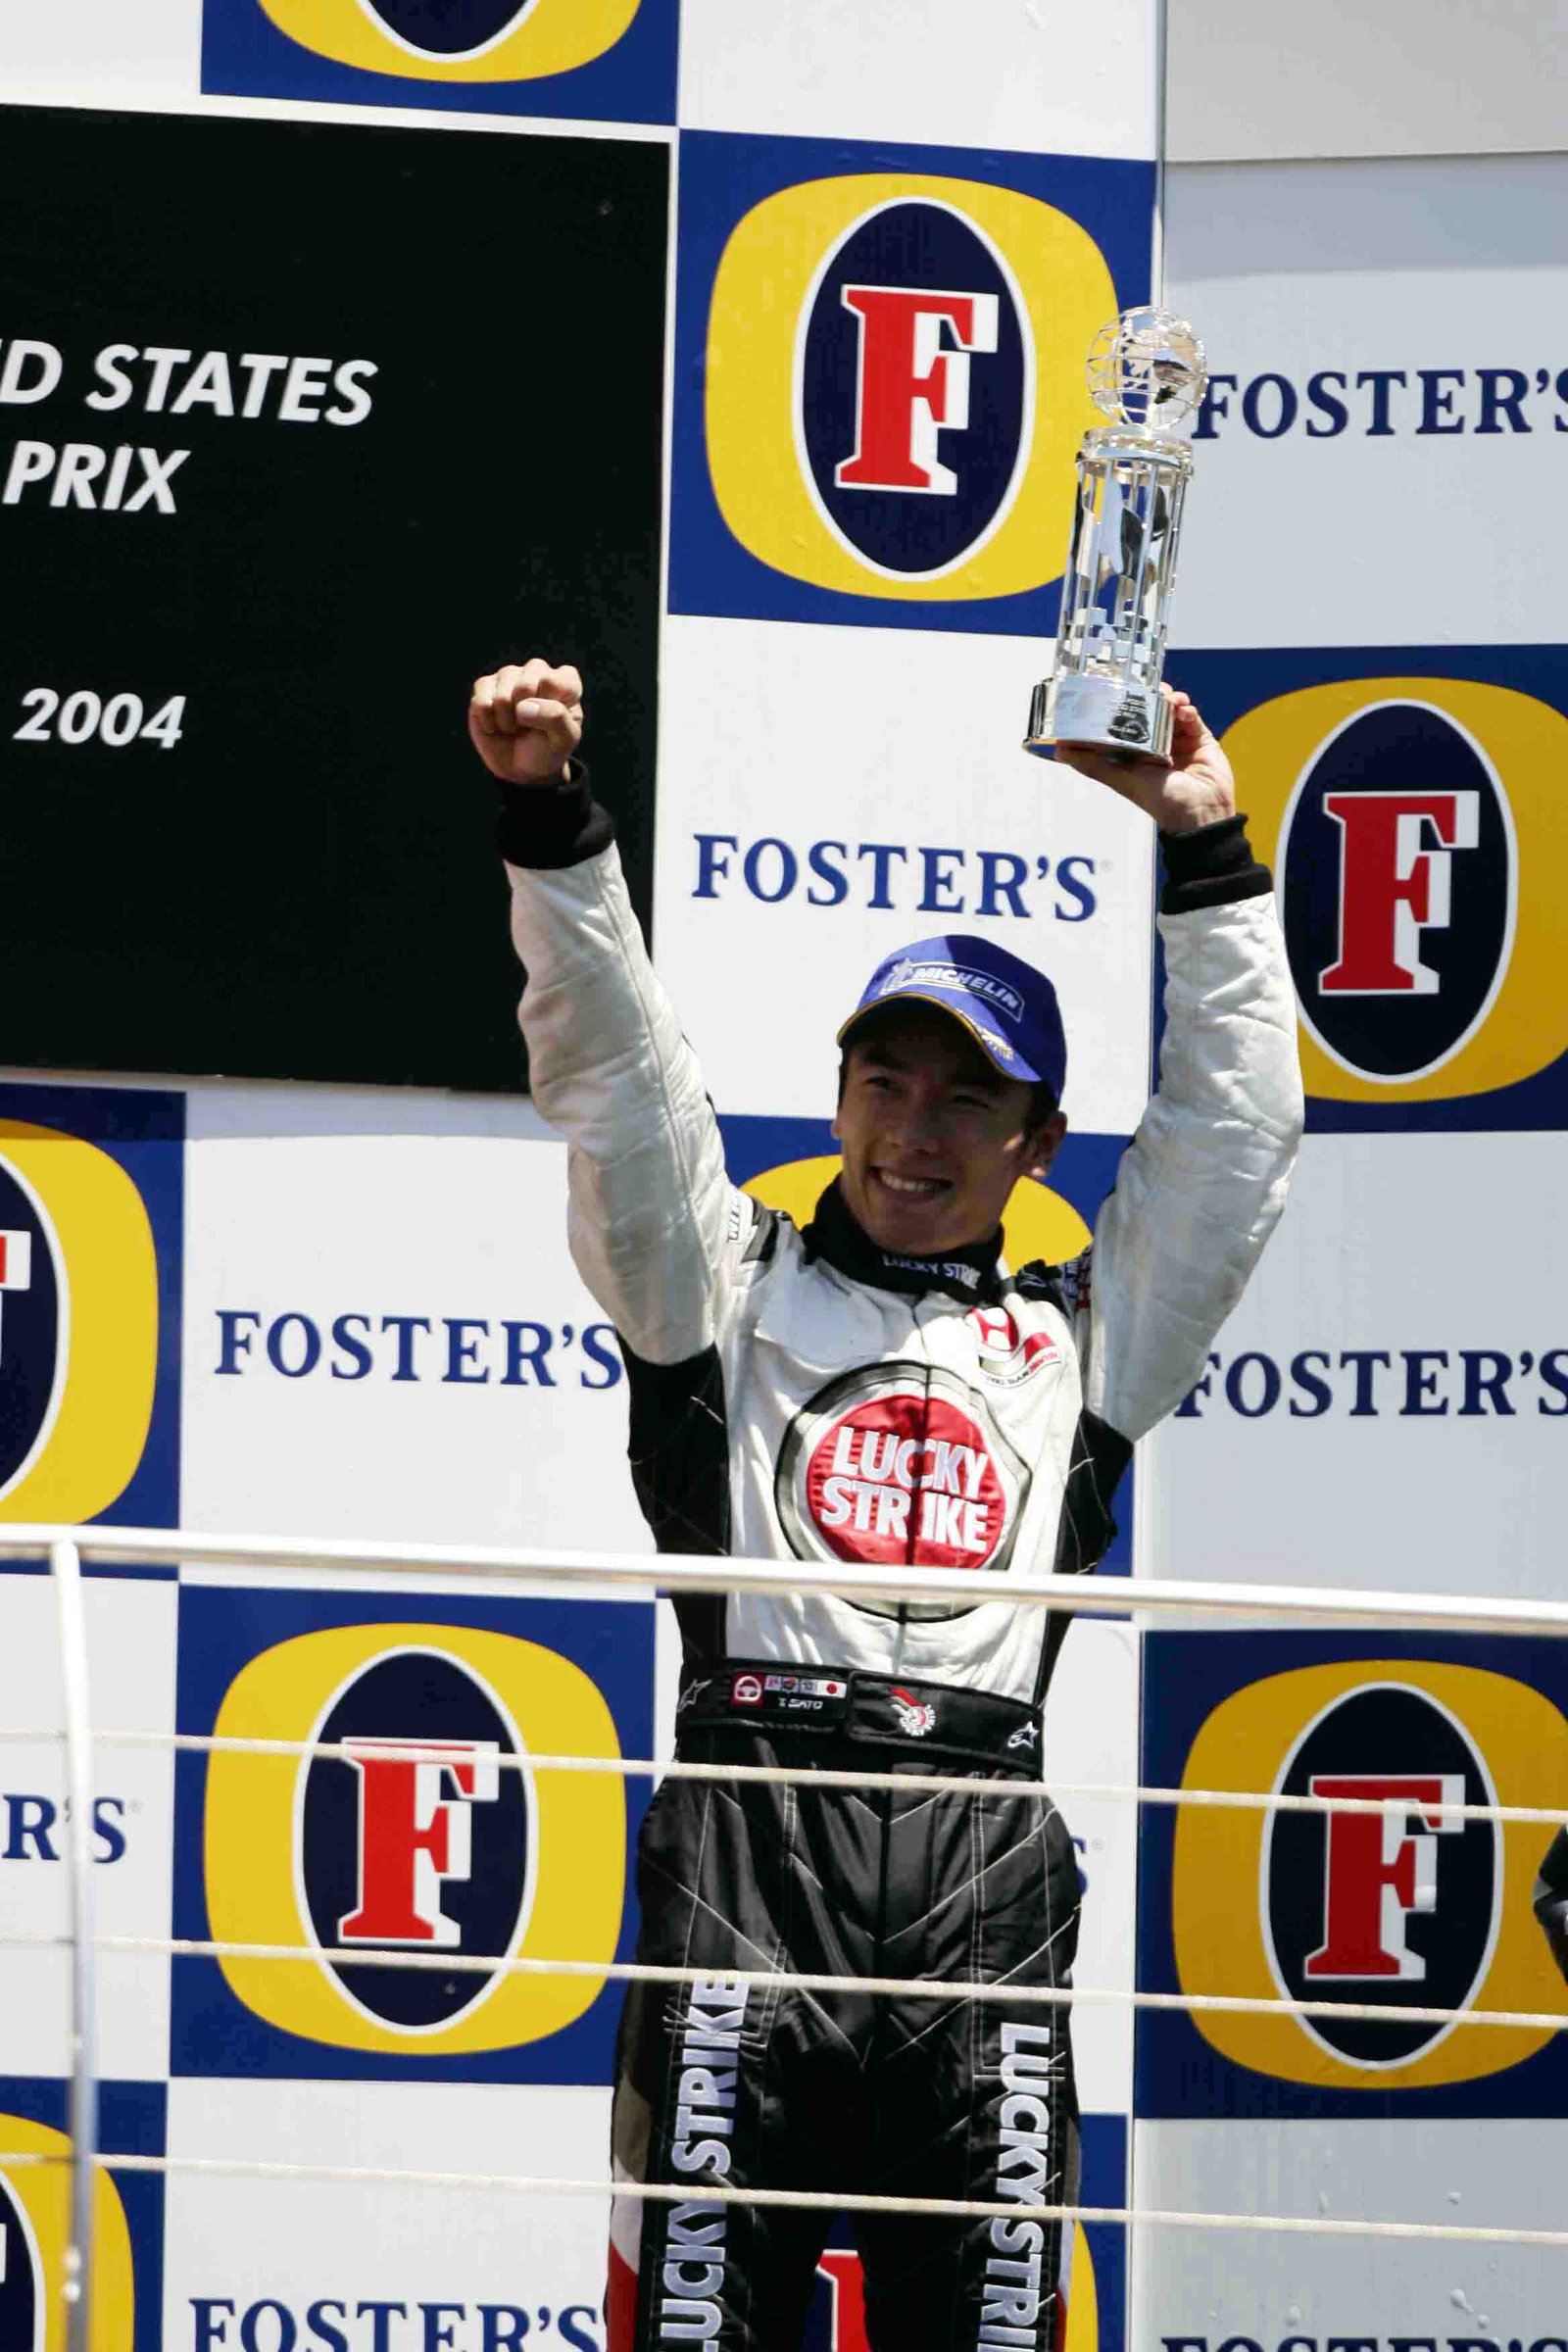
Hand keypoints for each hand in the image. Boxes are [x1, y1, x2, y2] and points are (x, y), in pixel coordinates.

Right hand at [468, 658, 583, 785]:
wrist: (522, 767)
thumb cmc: (548, 749)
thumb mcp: (564, 740)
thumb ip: (556, 718)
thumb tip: (522, 706)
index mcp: (564, 680)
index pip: (554, 682)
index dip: (548, 709)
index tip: (551, 724)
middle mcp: (536, 670)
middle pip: (525, 686)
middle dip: (525, 717)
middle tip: (528, 727)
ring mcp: (509, 675)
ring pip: (501, 695)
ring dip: (506, 721)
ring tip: (513, 727)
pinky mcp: (484, 686)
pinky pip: (480, 702)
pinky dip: (488, 722)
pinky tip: (496, 725)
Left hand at [1053, 688, 1235, 833]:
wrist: (1202, 813)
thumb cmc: (1161, 803)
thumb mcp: (1122, 780)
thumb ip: (1092, 764)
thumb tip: (1060, 751)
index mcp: (1135, 756)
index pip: (1124, 724)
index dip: (1120, 707)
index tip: (1116, 688)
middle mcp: (1155, 747)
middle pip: (1149, 713)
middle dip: (1147, 697)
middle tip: (1145, 687)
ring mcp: (1177, 742)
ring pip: (1170, 711)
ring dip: (1168, 699)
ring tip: (1168, 696)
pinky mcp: (1199, 740)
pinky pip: (1191, 717)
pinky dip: (1187, 710)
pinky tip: (1184, 710)